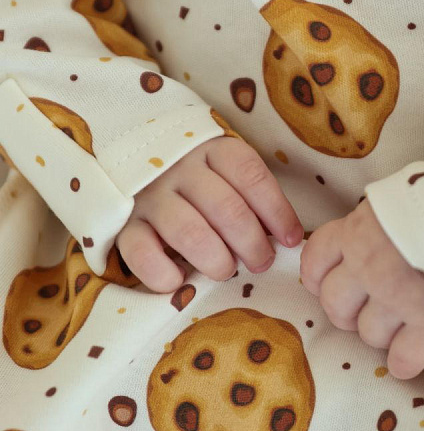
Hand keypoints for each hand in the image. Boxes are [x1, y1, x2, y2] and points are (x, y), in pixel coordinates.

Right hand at [115, 136, 303, 291]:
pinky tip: (180, 280)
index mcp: (212, 150)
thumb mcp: (226, 173)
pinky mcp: (125, 225)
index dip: (277, 211)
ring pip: (189, 232)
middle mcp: (180, 168)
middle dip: (252, 243)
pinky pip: (141, 253)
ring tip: (226, 271)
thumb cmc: (198, 179)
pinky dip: (164, 273)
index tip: (291, 240)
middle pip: (226, 207)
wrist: (132, 165)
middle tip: (261, 262)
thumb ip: (252, 197)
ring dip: (216, 260)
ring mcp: (150, 196)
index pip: (250, 175)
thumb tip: (288, 238)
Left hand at [300, 199, 423, 378]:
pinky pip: (403, 357)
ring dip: (380, 333)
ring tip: (398, 324)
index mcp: (356, 231)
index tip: (324, 283)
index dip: (317, 276)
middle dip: (346, 311)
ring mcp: (395, 297)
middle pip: (334, 305)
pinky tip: (408, 357)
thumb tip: (378, 231)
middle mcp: (367, 266)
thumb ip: (380, 221)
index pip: (315, 260)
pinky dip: (404, 361)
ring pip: (368, 333)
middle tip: (364, 308)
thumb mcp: (398, 199)